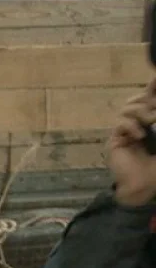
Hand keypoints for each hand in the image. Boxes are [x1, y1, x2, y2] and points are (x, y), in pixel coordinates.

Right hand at [109, 78, 155, 206]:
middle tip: (153, 108)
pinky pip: (120, 123)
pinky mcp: (116, 140)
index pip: (150, 100)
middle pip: (138, 100)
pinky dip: (130, 125)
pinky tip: (140, 135)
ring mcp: (126, 132)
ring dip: (139, 111)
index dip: (151, 88)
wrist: (145, 188)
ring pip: (127, 109)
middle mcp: (139, 125)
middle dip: (147, 97)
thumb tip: (154, 112)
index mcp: (153, 124)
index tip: (155, 79)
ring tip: (150, 121)